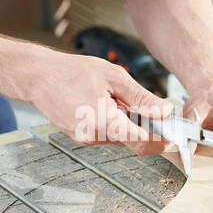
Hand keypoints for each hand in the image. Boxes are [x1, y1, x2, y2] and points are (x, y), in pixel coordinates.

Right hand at [25, 48, 171, 146]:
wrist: (37, 76)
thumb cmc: (70, 72)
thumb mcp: (113, 77)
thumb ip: (141, 97)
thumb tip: (163, 111)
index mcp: (103, 122)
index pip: (142, 141)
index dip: (162, 140)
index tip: (175, 136)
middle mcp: (93, 137)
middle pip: (132, 139)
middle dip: (145, 127)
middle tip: (151, 108)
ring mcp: (85, 139)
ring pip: (119, 136)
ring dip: (127, 122)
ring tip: (115, 97)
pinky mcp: (81, 137)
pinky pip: (106, 133)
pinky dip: (114, 122)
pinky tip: (104, 103)